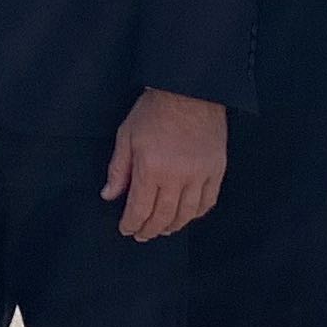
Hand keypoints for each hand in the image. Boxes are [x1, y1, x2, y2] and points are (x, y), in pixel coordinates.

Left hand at [102, 89, 226, 241]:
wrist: (189, 91)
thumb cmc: (153, 111)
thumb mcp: (126, 136)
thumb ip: (118, 169)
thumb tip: (109, 195)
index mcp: (151, 168)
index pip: (140, 208)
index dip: (132, 223)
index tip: (126, 230)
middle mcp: (177, 176)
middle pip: (163, 216)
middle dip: (150, 229)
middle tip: (142, 235)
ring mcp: (200, 174)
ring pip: (187, 213)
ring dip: (173, 226)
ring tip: (163, 229)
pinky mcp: (217, 169)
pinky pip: (208, 201)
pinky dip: (196, 213)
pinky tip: (187, 216)